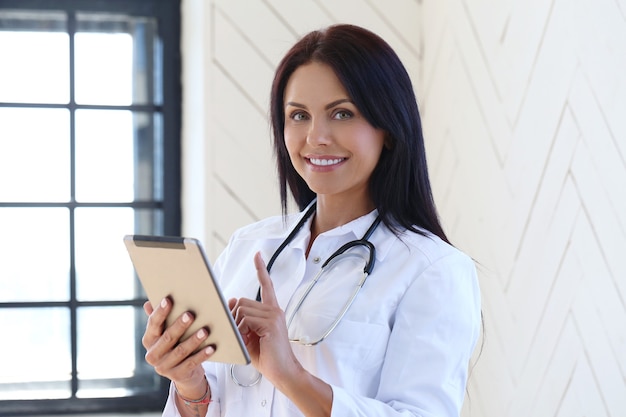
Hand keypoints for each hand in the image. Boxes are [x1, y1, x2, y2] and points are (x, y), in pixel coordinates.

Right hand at [142, 297, 214, 397]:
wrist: (183, 373)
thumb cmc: (176, 344)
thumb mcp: (166, 331)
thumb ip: (160, 318)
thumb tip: (149, 302)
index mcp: (149, 340)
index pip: (153, 324)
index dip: (160, 312)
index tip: (168, 299)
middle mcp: (153, 355)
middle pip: (167, 338)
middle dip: (179, 325)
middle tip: (190, 314)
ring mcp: (164, 367)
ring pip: (180, 351)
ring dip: (193, 340)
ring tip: (205, 330)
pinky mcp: (177, 375)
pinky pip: (192, 363)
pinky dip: (202, 355)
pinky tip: (211, 347)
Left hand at [229, 252, 302, 385]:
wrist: (282, 372)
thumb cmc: (267, 356)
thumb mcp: (250, 335)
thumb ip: (242, 318)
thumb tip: (232, 300)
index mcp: (271, 311)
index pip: (266, 285)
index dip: (261, 269)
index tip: (258, 255)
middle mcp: (274, 309)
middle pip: (242, 300)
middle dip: (235, 317)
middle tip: (241, 334)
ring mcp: (274, 315)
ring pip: (242, 309)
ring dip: (238, 325)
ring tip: (247, 339)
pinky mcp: (271, 322)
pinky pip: (246, 318)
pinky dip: (242, 330)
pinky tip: (250, 340)